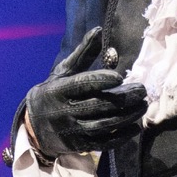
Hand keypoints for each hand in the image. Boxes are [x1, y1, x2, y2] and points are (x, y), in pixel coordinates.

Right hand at [25, 27, 146, 157]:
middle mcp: (64, 112)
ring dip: (126, 116)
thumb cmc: (53, 92)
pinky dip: (120, 137)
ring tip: (143, 106)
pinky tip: (135, 127)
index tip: (120, 77)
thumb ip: (83, 54)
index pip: (81, 85)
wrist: (33, 126)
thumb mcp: (63, 72)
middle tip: (142, 90)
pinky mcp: (79, 145)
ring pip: (103, 125)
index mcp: (58, 91)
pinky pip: (103, 143)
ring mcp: (72, 131)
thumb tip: (99, 30)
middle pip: (97, 105)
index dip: (100, 80)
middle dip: (123, 98)